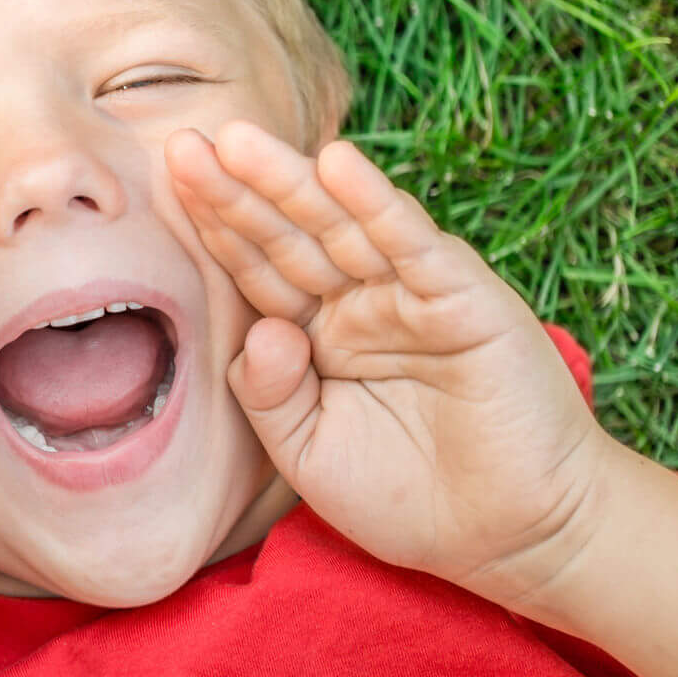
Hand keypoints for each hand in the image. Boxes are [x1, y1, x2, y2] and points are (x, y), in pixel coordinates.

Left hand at [167, 122, 614, 610]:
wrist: (514, 536)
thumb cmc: (408, 500)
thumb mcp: (309, 454)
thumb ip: (268, 395)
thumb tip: (262, 329)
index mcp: (314, 333)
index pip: (254, 268)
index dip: (214, 226)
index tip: (163, 181)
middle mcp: (357, 302)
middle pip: (287, 235)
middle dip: (236, 190)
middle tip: (181, 143)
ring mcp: (409, 296)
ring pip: (340, 227)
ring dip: (291, 181)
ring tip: (237, 140)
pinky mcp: (464, 300)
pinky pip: (412, 245)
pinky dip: (377, 203)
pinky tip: (339, 163)